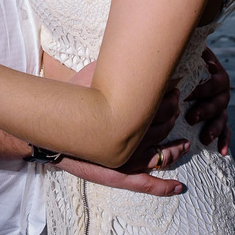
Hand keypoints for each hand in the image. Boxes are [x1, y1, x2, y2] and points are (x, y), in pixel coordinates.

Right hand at [59, 61, 188, 195]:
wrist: (50, 129)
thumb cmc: (71, 100)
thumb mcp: (91, 75)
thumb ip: (111, 66)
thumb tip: (130, 47)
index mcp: (126, 113)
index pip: (157, 104)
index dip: (169, 94)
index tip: (175, 85)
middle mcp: (129, 137)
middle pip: (161, 125)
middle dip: (173, 113)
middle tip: (177, 103)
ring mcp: (125, 158)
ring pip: (161, 153)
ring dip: (175, 147)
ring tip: (184, 143)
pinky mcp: (118, 173)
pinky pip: (145, 183)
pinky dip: (163, 186)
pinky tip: (180, 187)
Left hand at [184, 47, 230, 154]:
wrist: (192, 64)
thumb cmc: (185, 59)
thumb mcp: (186, 54)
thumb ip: (183, 54)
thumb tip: (170, 45)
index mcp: (216, 72)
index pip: (213, 82)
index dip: (202, 90)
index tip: (187, 95)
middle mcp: (222, 89)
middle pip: (219, 101)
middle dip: (205, 110)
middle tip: (190, 117)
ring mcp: (222, 104)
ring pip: (222, 117)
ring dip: (214, 128)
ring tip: (204, 137)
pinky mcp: (220, 117)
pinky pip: (226, 130)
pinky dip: (224, 140)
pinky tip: (222, 151)